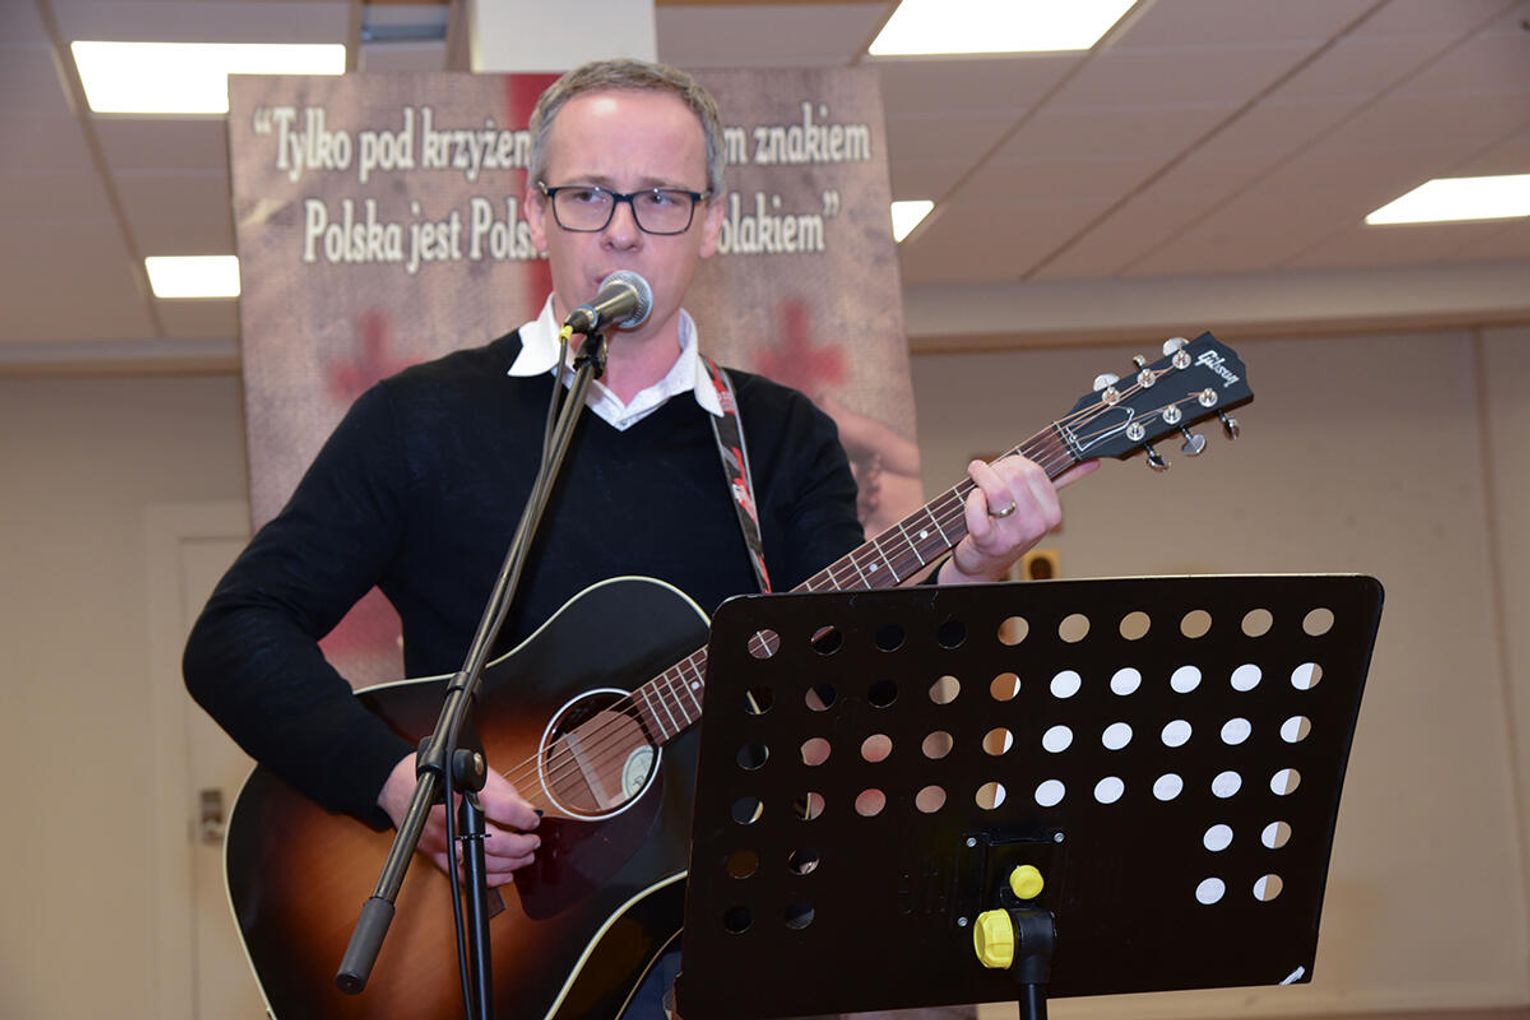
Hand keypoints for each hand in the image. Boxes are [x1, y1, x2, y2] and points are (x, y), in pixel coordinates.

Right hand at [378, 753, 541, 887]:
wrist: (397, 784)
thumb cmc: (434, 774)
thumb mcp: (474, 771)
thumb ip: (502, 791)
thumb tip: (526, 810)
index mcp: (462, 794)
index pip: (503, 810)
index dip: (525, 818)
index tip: (533, 820)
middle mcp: (450, 821)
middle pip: (495, 843)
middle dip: (521, 846)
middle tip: (533, 841)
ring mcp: (441, 841)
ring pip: (482, 863)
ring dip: (510, 864)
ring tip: (524, 857)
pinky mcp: (434, 855)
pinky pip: (464, 875)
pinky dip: (488, 879)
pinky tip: (504, 874)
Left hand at [939, 456, 1097, 582]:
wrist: (983, 562)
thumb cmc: (1007, 527)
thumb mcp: (1036, 506)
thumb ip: (1063, 481)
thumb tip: (1091, 462)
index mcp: (1052, 514)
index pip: (1033, 470)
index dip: (1012, 463)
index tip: (1003, 470)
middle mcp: (1036, 526)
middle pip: (1014, 475)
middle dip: (994, 469)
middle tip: (984, 476)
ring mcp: (1013, 536)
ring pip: (996, 489)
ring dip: (979, 479)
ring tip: (975, 484)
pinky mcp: (988, 542)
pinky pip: (977, 509)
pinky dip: (970, 499)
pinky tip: (972, 501)